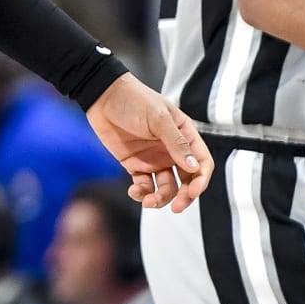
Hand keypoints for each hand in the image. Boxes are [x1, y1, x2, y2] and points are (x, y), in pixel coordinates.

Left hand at [84, 74, 213, 212]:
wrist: (102, 96)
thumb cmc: (134, 99)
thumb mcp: (159, 118)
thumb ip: (176, 143)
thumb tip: (194, 167)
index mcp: (184, 135)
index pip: (202, 163)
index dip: (201, 180)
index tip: (193, 191)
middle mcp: (172, 150)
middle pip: (187, 180)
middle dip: (184, 196)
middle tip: (177, 207)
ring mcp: (154, 158)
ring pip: (166, 187)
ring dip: (160, 198)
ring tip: (148, 201)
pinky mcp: (136, 165)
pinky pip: (144, 185)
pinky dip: (142, 193)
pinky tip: (134, 191)